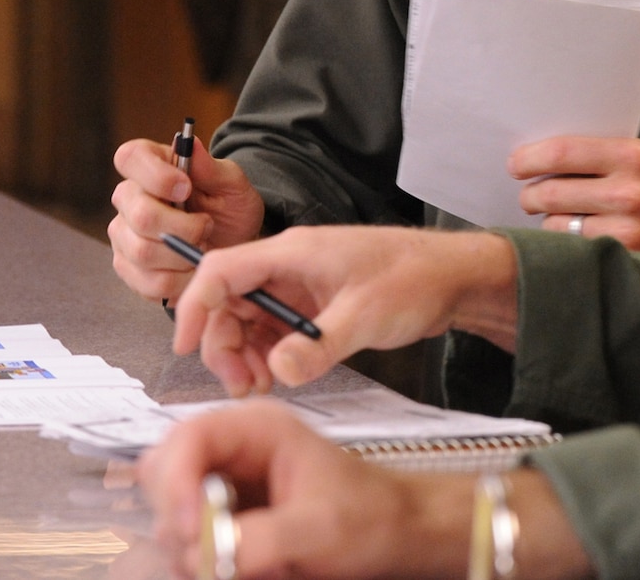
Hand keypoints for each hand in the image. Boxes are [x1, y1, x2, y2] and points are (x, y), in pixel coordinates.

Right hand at [109, 132, 265, 300]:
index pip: (129, 157)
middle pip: (140, 214)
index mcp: (151, 166)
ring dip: (183, 254)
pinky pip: (147, 281)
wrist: (233, 245)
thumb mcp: (232, 184)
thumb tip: (190, 143)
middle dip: (184, 227)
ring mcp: (123, 235)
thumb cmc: (230, 208)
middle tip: (206, 226)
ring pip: (143, 252)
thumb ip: (211, 167)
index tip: (185, 188)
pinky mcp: (127, 267)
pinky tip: (191, 268)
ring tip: (200, 246)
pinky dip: (179, 280)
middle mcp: (129, 199)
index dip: (155, 175)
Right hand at [140, 401, 469, 578]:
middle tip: (210, 557)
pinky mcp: (223, 518)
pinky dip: (201, 561)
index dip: (174, 483)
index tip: (187, 529)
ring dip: (191, 548)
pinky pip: (186, 541)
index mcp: (258, 430)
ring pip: (168, 514)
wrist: (392, 536)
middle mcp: (232, 451)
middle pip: (163, 475)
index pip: (187, 439)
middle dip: (178, 519)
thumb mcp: (317, 528)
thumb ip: (260, 538)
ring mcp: (224, 484)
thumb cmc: (367, 518)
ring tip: (248, 565)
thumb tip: (206, 555)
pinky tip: (247, 569)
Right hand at [173, 227, 518, 395]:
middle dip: (223, 344)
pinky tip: (277, 376)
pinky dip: (268, 353)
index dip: (194, 307)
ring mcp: (302, 285)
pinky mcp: (316, 304)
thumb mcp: (366, 314)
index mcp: (294, 252)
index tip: (185, 348)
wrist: (455, 277)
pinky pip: (275, 329)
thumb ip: (319, 345)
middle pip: (229, 300)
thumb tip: (277, 371)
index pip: (221, 271)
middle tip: (240, 383)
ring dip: (244, 353)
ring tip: (258, 386)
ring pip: (249, 318)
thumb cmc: (416, 278)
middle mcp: (290, 265)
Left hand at [512, 137, 639, 249]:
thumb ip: (597, 157)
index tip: (516, 165)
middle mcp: (629, 191)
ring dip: (549, 223)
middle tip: (530, 196)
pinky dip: (567, 245)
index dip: (529, 159)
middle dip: (531, 196)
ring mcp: (628, 229)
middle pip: (551, 192)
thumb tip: (539, 161)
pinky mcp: (626, 257)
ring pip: (556, 227)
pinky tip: (578, 237)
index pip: (562, 153)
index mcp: (631, 155)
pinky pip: (575, 250)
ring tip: (563, 217)